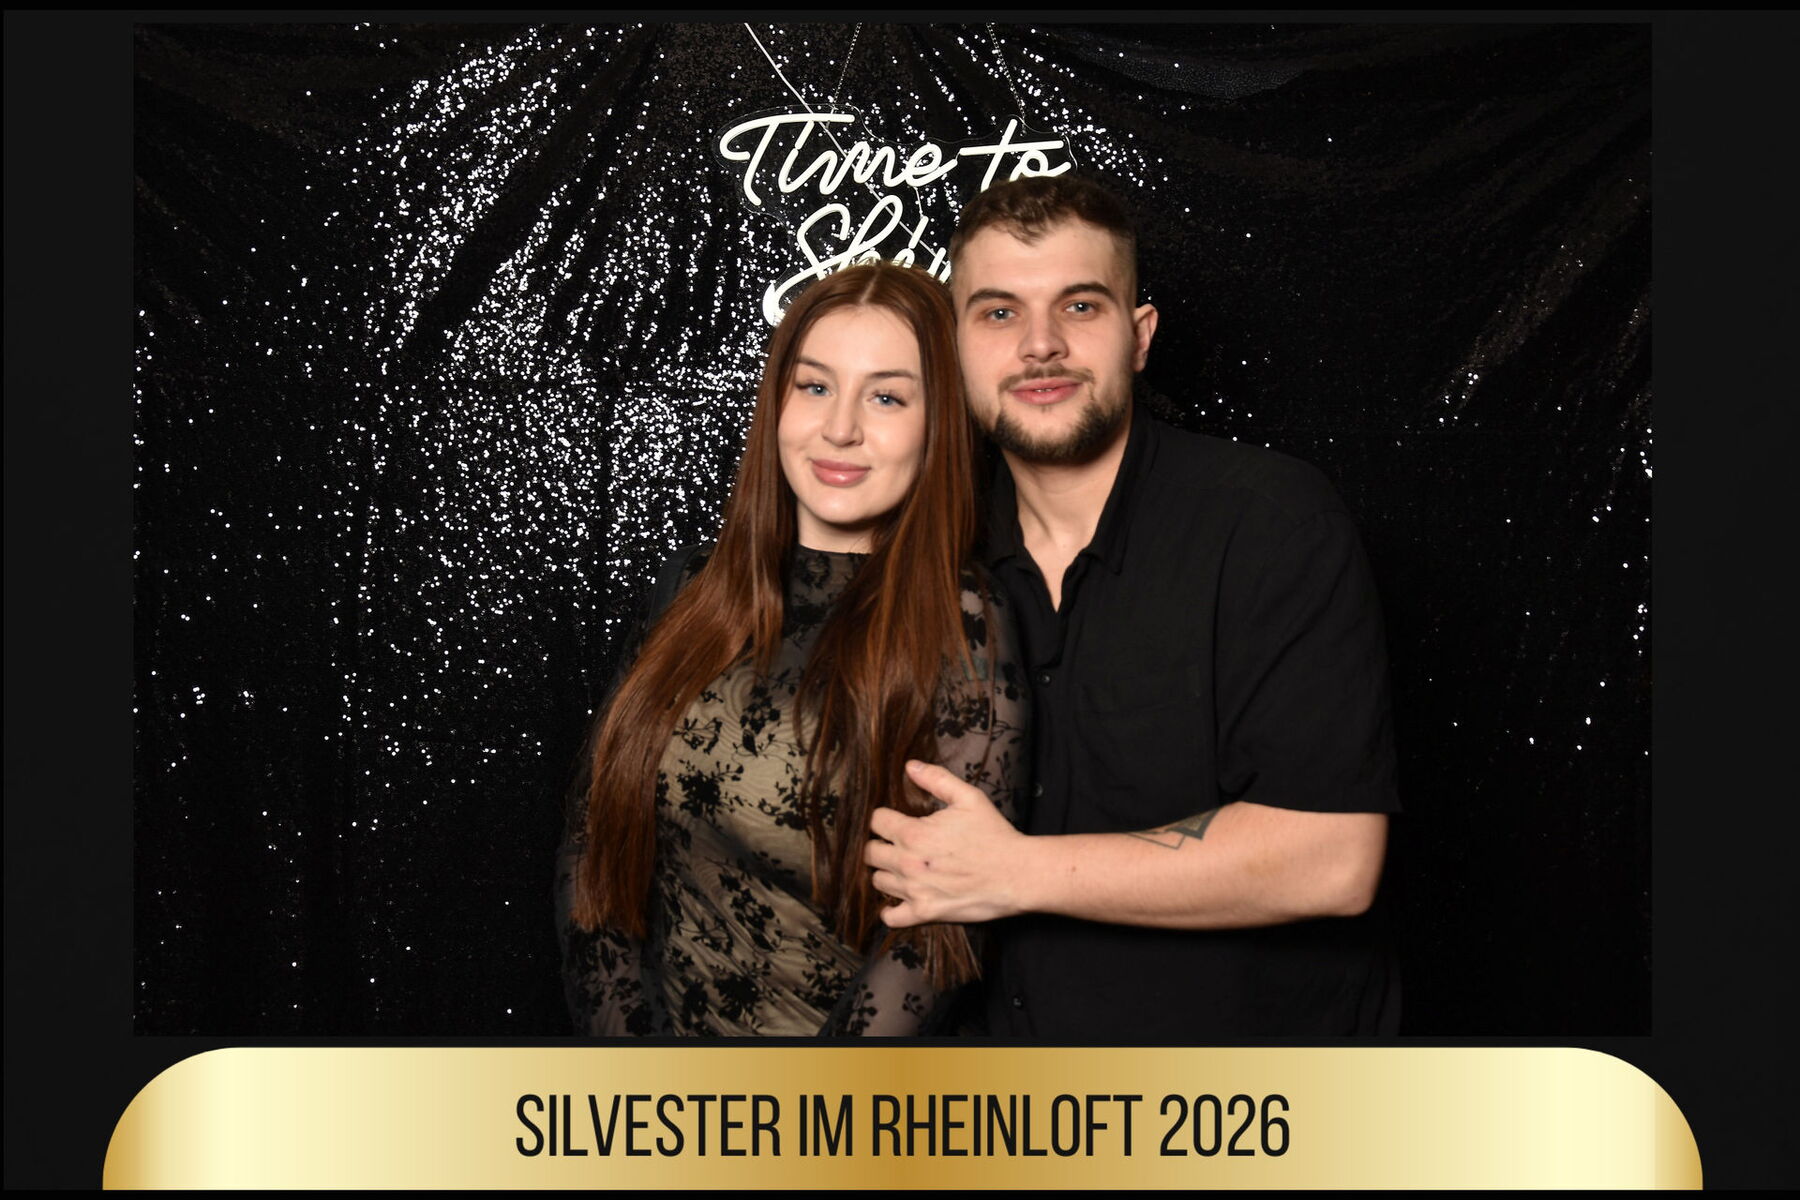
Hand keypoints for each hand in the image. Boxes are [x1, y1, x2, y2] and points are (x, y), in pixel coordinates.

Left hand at [864, 759, 1030, 926]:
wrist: (1017, 874)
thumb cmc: (994, 834)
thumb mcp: (969, 798)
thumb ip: (936, 779)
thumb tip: (910, 766)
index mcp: (913, 833)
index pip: (876, 821)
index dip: (885, 818)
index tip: (896, 820)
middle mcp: (907, 863)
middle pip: (870, 852)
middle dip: (880, 844)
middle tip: (897, 844)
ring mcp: (914, 890)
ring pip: (877, 881)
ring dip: (886, 873)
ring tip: (904, 868)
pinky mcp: (924, 913)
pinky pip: (891, 917)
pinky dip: (891, 910)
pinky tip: (901, 898)